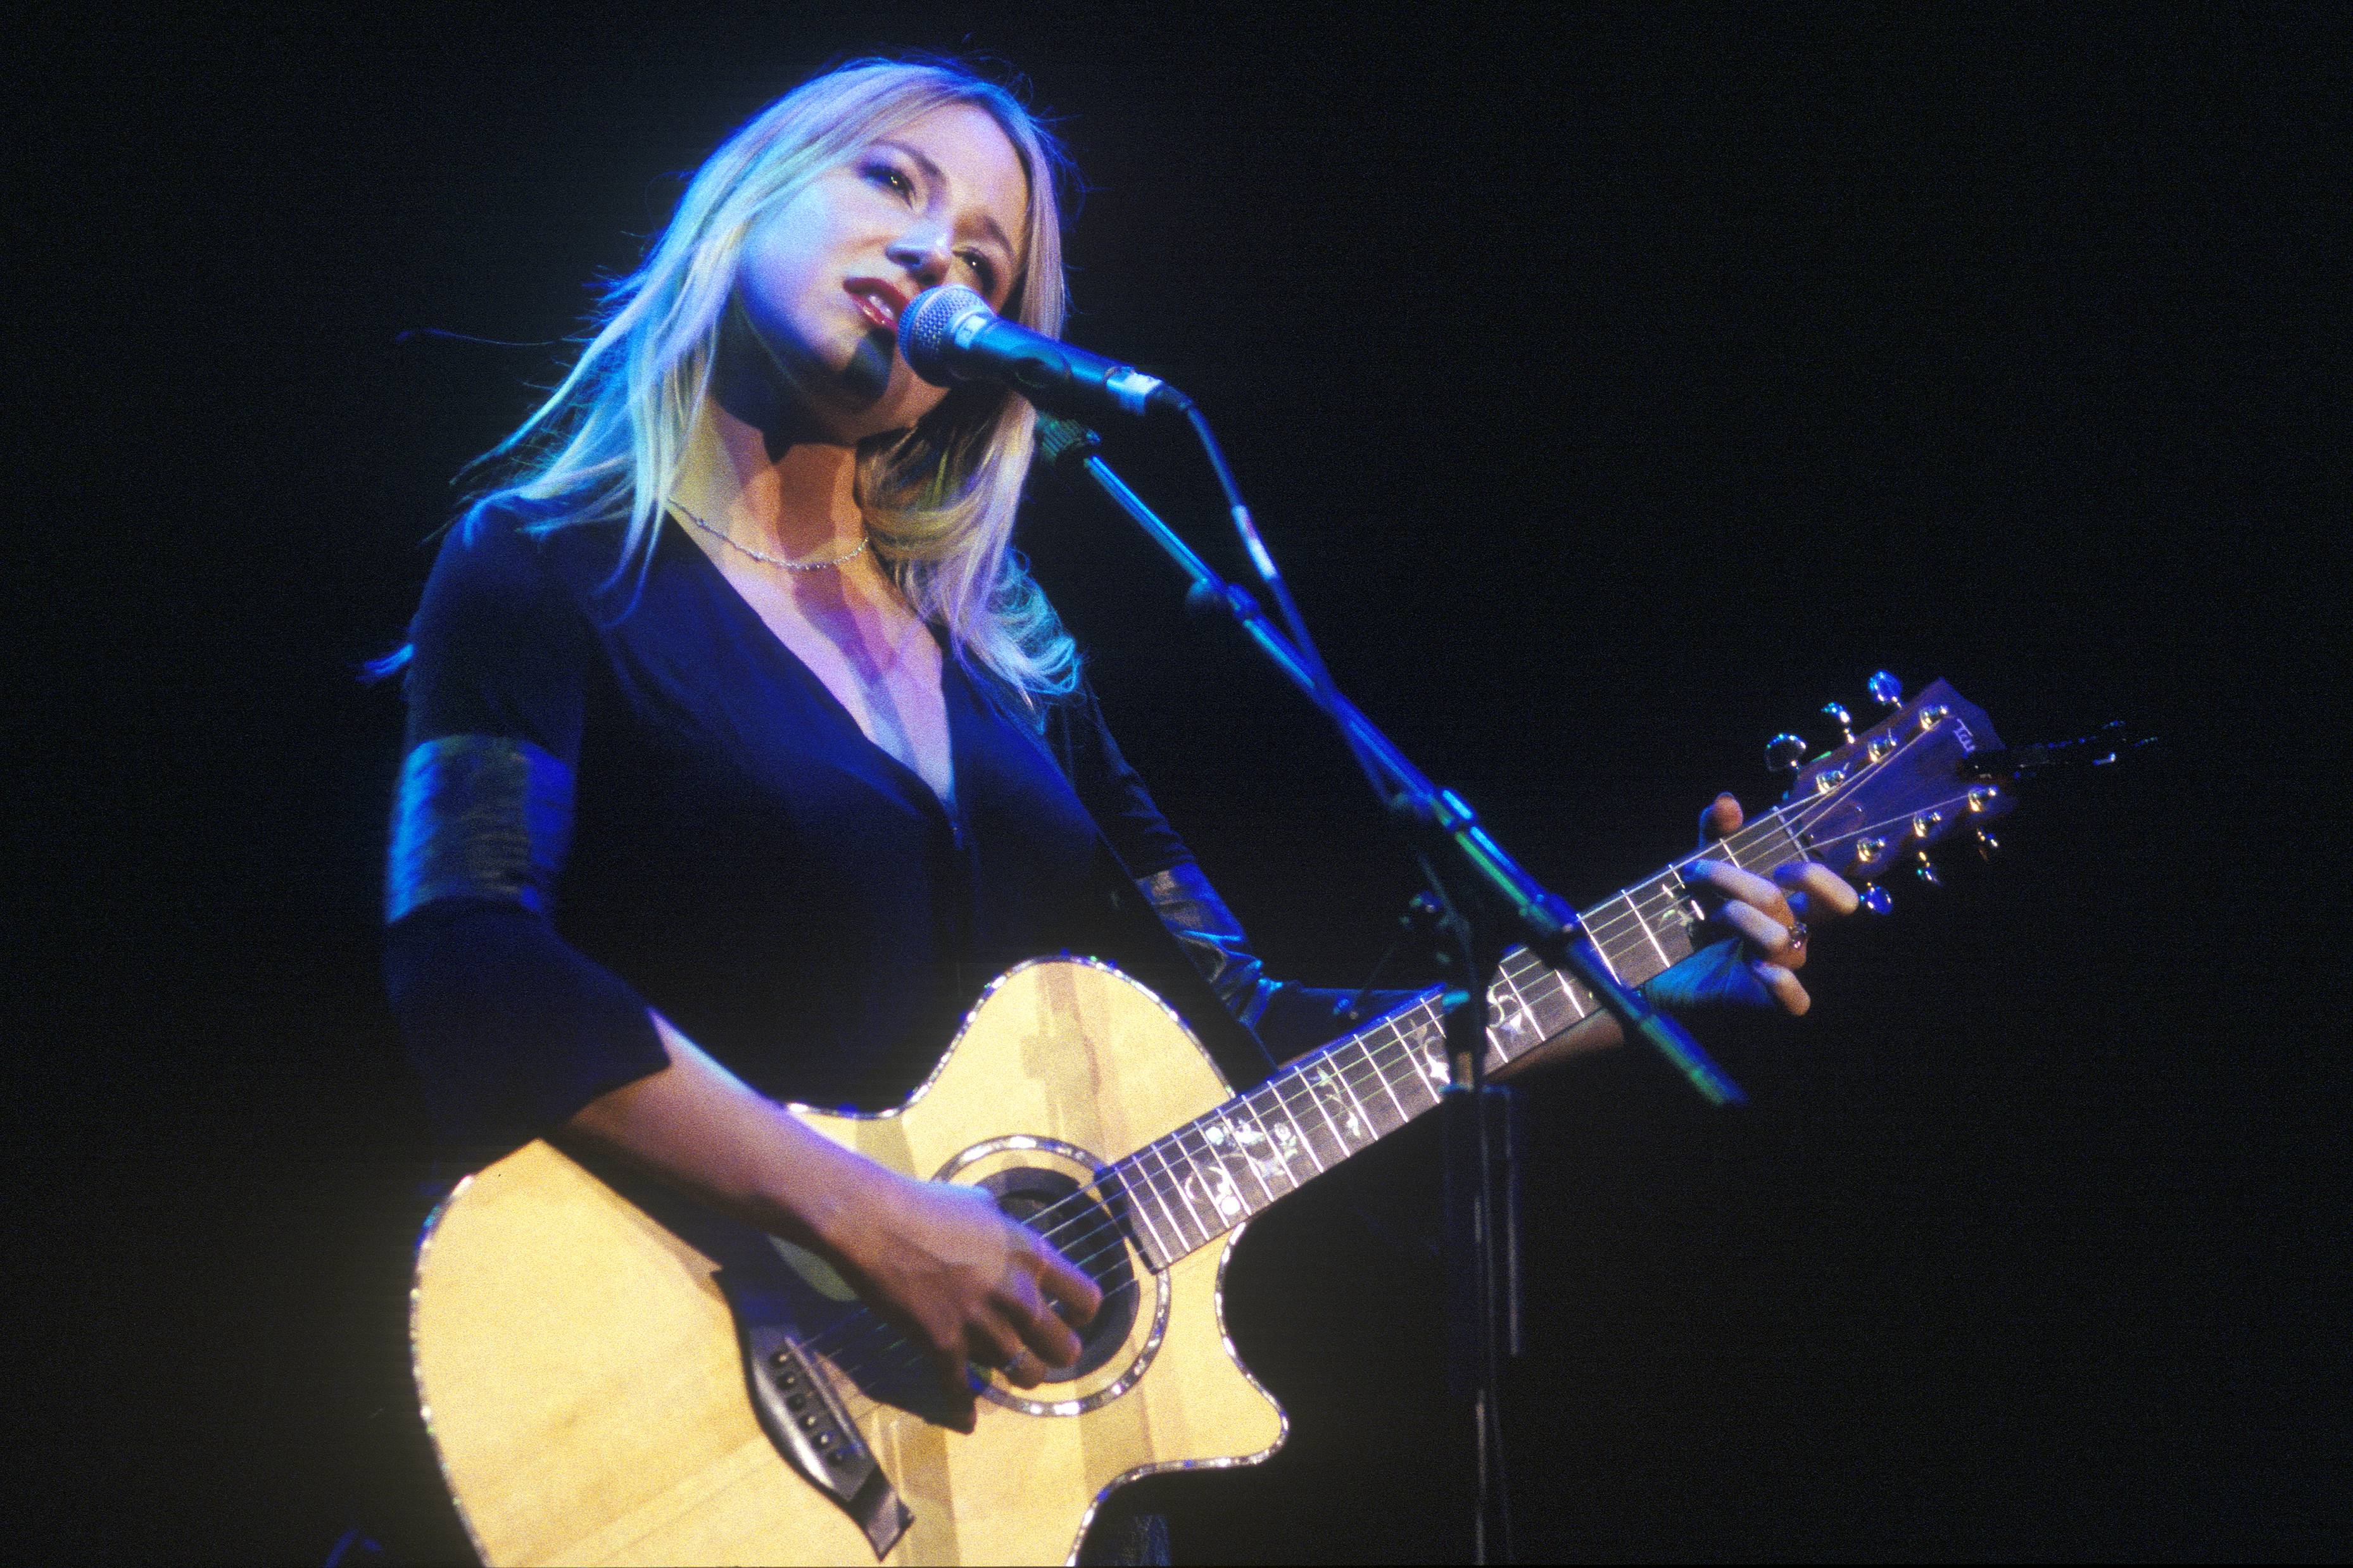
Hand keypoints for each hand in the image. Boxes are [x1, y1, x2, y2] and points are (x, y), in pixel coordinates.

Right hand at [825, 1172, 1103, 1394]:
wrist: (877, 1223)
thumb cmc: (928, 1204)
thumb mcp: (984, 1207)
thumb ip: (1005, 1235)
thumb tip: (1007, 1243)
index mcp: (1031, 1257)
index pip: (1087, 1299)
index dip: (1081, 1313)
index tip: (1069, 1316)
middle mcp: (1017, 1297)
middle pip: (1064, 1351)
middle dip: (1055, 1353)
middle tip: (1040, 1348)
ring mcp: (982, 1327)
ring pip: (1024, 1376)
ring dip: (1017, 1374)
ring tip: (1008, 1367)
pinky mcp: (945, 1348)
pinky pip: (962, 1393)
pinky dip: (964, 1408)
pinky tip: (966, 1418)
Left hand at [1645, 793, 1860, 1016]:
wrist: (1656, 968)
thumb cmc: (1692, 916)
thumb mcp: (1700, 869)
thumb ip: (1714, 834)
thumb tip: (1727, 801)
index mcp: (1787, 905)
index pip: (1832, 893)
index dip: (1817, 877)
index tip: (1778, 867)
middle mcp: (1791, 935)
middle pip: (1811, 912)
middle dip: (1760, 888)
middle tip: (1720, 883)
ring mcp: (1780, 968)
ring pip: (1782, 941)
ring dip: (1739, 918)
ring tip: (1706, 915)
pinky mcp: (1761, 999)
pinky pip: (1795, 1002)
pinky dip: (1782, 985)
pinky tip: (1757, 968)